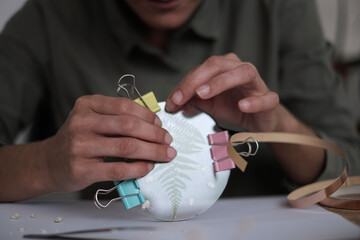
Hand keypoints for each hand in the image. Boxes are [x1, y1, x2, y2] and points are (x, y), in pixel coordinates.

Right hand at [44, 95, 175, 191]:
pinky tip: (148, 167)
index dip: (148, 116)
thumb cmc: (78, 139)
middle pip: (129, 126)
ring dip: (152, 151)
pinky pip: (117, 168)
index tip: (160, 125)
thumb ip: (117, 117)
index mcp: (87, 105)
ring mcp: (80, 146)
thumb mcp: (92, 119)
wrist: (49, 162)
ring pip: (126, 147)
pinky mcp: (82, 168)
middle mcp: (82, 122)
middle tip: (168, 141)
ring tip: (165, 154)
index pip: (125, 106)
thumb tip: (153, 124)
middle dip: (155, 134)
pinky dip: (138, 168)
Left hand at [165, 53, 282, 131]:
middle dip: (196, 81)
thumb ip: (193, 102)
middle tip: (182, 97)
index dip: (184, 84)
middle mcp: (240, 69)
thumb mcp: (209, 105)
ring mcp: (257, 83)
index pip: (201, 70)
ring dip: (221, 82)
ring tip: (203, 94)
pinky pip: (266, 98)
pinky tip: (242, 106)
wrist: (259, 120)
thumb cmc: (234, 108)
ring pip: (243, 73)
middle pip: (217, 65)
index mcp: (223, 68)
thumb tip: (175, 104)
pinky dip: (254, 101)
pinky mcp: (270, 99)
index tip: (172, 101)